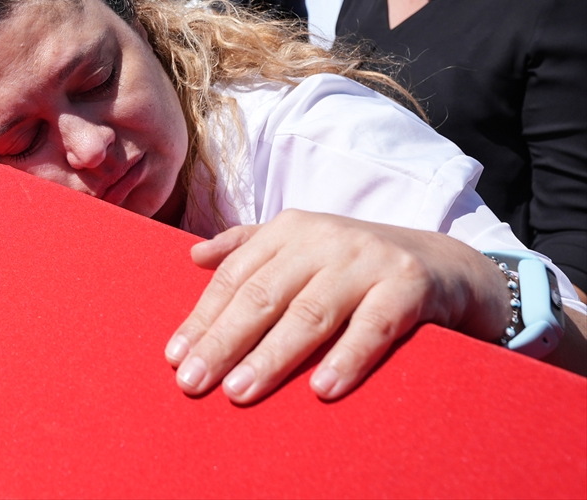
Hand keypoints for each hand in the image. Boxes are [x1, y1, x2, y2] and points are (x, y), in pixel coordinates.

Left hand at [164, 210, 509, 403]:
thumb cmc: (356, 264)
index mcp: (289, 230)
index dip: (203, 317)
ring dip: (272, 357)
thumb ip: (248, 247)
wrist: (446, 264)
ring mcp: (366, 261)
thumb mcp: (302, 244)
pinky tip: (322, 389)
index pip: (235, 277)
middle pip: (262, 296)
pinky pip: (374, 327)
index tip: (175, 356)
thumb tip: (194, 256)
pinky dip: (347, 358)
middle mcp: (323, 240)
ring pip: (309, 314)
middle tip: (192, 381)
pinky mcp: (408, 286)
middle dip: (223, 341)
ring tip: (240, 391)